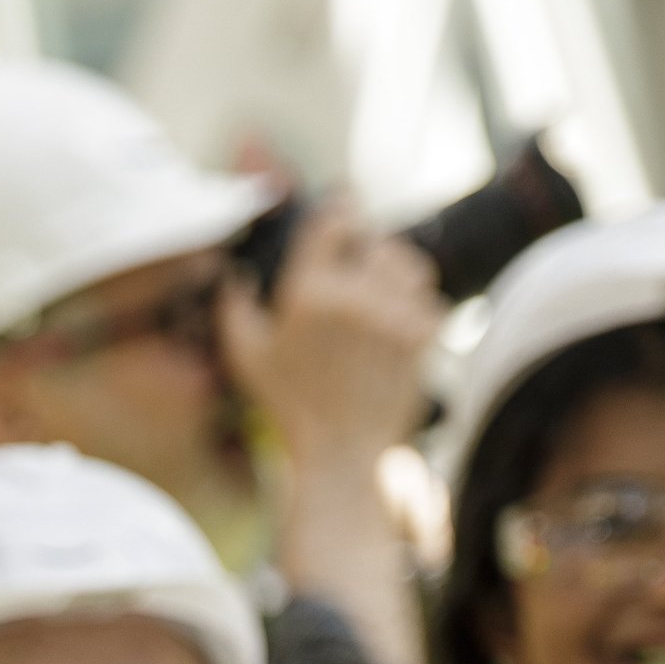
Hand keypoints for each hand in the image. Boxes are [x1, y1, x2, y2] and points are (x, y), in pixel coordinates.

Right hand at [217, 203, 439, 476]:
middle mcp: (354, 296)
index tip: (344, 213)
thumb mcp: (246, 357)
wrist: (344, 452)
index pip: (336, 220)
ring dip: (398, 277)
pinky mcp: (424, 335)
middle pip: (378, 240)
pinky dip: (418, 311)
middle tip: (360, 273)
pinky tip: (396, 333)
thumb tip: (235, 273)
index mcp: (308, 293)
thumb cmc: (290, 406)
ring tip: (381, 302)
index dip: (342, 211)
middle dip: (370, 251)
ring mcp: (394, 315)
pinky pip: (431, 300)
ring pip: (410, 266)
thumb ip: (234, 308)